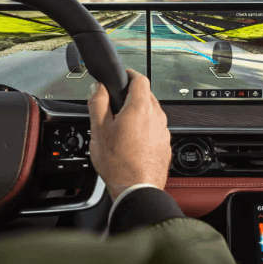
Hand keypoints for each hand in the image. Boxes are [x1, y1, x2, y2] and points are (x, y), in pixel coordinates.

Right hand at [87, 69, 170, 199]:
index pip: (140, 78)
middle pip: (147, 95)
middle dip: (132, 96)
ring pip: (152, 113)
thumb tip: (97, 87)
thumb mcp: (98, 130)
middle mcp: (156, 116)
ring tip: (122, 127)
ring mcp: (163, 131)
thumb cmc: (118, 163)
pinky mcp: (165, 145)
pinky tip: (133, 142)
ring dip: (139, 114)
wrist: (137, 189)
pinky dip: (145, 129)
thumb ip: (97, 103)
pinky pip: (156, 129)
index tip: (122, 76)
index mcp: (140, 108)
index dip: (129, 74)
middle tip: (116, 104)